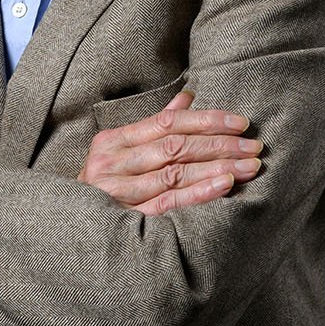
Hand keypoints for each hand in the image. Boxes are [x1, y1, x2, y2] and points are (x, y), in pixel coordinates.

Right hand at [79, 90, 262, 215]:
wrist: (70, 229)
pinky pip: (170, 203)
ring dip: (217, 168)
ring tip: (249, 166)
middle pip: (175, 146)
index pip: (167, 122)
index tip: (241, 123)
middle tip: (254, 146)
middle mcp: (113, 163)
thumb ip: (154, 125)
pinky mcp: (129, 219)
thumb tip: (188, 97)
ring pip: (176, 173)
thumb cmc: (104, 185)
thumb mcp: (121, 150)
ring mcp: (119, 192)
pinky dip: (199, 192)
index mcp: (113, 141)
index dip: (207, 120)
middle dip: (220, 144)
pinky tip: (224, 185)